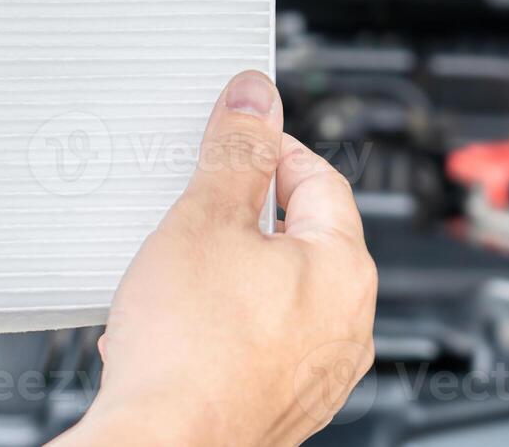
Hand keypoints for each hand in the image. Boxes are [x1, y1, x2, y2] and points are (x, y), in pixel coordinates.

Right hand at [55, 70, 376, 445]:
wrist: (162, 446)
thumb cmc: (188, 353)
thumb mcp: (205, 219)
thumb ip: (236, 151)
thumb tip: (256, 97)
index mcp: (345, 270)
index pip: (319, 176)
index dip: (268, 148)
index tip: (233, 139)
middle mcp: (346, 326)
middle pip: (300, 234)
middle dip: (243, 213)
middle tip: (196, 206)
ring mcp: (317, 372)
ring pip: (275, 290)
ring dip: (229, 270)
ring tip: (179, 271)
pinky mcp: (282, 404)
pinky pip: (258, 339)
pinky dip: (222, 321)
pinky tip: (179, 325)